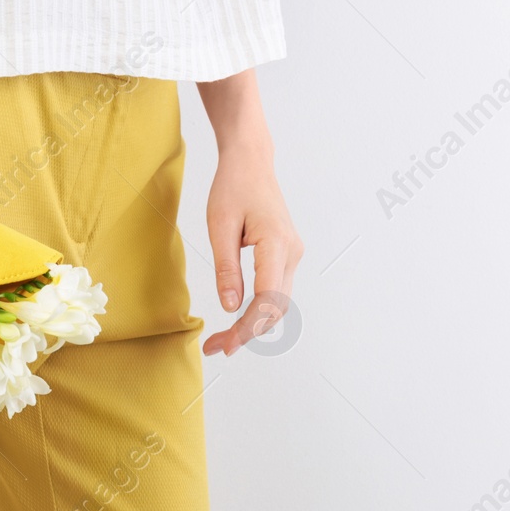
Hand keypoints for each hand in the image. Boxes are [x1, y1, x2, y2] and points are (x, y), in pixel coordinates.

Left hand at [202, 142, 302, 356]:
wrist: (251, 162)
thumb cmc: (233, 187)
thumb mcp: (219, 226)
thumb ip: (226, 267)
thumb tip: (230, 307)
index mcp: (277, 244)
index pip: (267, 299)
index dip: (247, 327)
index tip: (224, 344)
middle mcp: (292, 252)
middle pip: (276, 308)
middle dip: (248, 332)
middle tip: (217, 348)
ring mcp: (292, 254)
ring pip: (278, 302)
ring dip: (254, 324)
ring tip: (224, 340)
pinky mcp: (286, 254)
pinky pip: (276, 290)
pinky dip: (259, 309)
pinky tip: (239, 319)